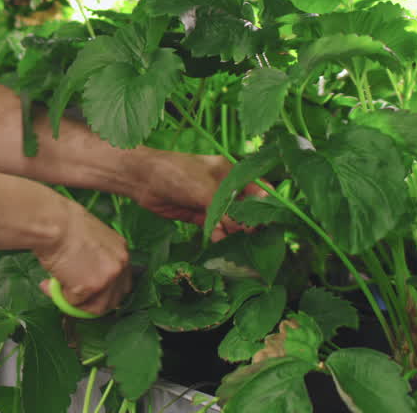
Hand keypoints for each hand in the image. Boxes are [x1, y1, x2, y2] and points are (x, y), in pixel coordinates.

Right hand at [34, 197, 131, 316]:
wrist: (54, 222)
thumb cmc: (64, 223)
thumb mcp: (91, 238)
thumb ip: (95, 257)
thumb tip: (82, 273)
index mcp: (122, 250)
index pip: (122, 280)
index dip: (106, 290)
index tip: (93, 293)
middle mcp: (120, 265)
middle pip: (114, 298)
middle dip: (95, 303)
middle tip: (77, 300)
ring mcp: (107, 278)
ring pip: (96, 307)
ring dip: (77, 303)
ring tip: (58, 291)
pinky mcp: (90, 287)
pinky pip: (75, 302)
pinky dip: (61, 296)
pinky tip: (49, 283)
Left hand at [124, 149, 263, 240]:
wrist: (143, 180)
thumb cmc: (176, 174)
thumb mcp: (205, 190)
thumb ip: (226, 209)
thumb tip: (246, 228)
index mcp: (229, 171)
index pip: (257, 186)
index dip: (267, 202)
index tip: (273, 219)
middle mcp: (223, 187)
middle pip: (245, 207)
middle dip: (252, 221)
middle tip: (259, 237)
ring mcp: (211, 202)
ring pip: (231, 220)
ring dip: (236, 232)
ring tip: (243, 245)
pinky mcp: (199, 215)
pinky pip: (216, 228)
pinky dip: (220, 236)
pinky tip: (222, 243)